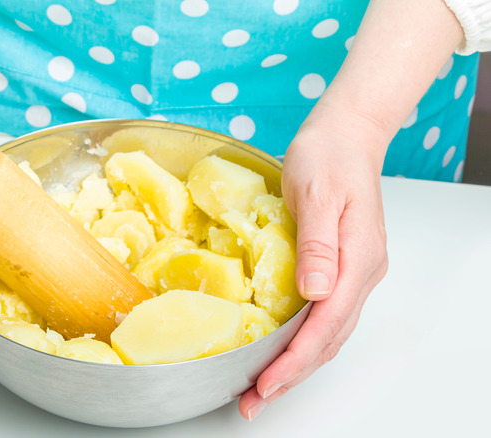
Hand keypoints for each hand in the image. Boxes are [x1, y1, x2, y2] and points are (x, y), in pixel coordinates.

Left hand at [237, 119, 388, 419]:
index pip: (326, 325)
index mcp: (357, 259)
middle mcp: (360, 274)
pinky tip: (280, 351)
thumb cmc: (328, 156)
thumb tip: (314, 292)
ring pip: (328, 334)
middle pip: (329, 340)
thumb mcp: (317, 193)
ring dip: (296, 365)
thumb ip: (317, 243)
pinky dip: (301, 341)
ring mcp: (352, 273)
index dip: (295, 360)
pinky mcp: (338, 268)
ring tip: (262, 389)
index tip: (266, 384)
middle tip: (253, 401)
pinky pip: (323, 317)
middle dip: (292, 375)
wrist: (345, 136)